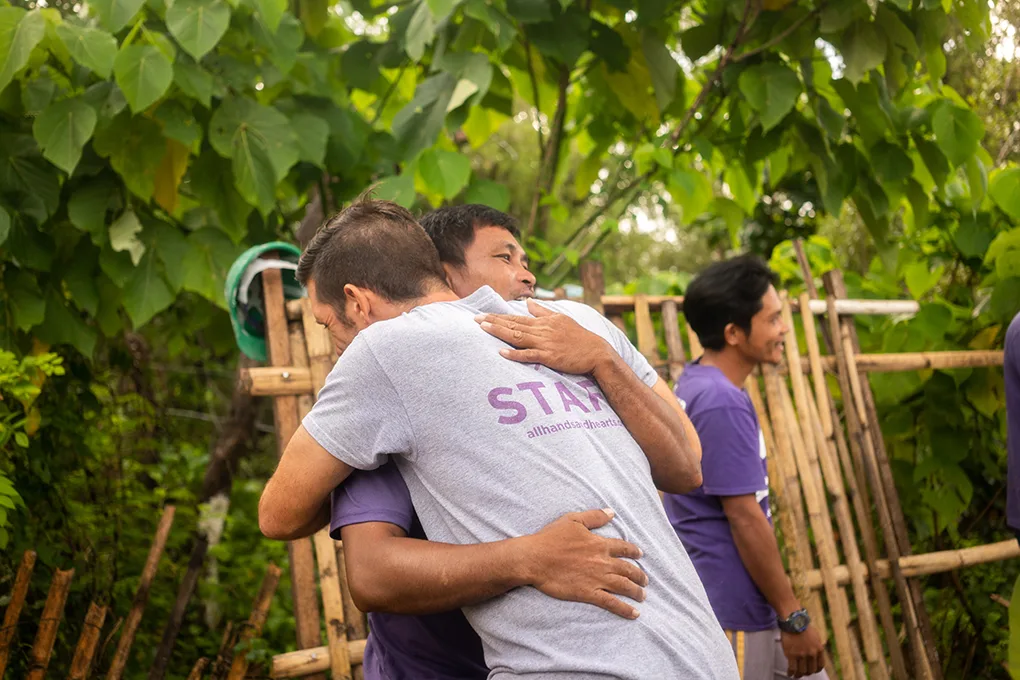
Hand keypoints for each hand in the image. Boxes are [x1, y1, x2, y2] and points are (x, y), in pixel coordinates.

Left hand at [475, 299, 612, 374]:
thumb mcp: (561, 319)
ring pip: (518, 336)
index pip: (516, 318)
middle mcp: (542, 330)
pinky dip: (515, 354)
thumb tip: (528, 301)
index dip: (498, 316)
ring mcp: (545, 343)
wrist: (597, 352)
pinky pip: (529, 355)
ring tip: (483, 329)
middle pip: (513, 325)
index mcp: (544, 322)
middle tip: (474, 319)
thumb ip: (543, 311)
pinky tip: (501, 352)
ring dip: (500, 332)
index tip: (482, 315)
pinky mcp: (550, 356)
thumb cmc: (579, 337)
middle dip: (493, 322)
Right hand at [519, 508, 646, 618]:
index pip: (624, 547)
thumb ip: (594, 517)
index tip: (640, 555)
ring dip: (636, 591)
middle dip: (640, 575)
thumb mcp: (573, 520)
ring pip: (624, 586)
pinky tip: (634, 614)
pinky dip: (625, 609)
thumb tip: (611, 512)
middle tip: (645, 580)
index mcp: (599, 544)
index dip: (634, 551)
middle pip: (628, 569)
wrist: (535, 558)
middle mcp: (602, 562)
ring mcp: (597, 579)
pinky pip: (612, 602)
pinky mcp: (589, 593)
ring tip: (642, 596)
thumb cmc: (551, 538)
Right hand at [780, 625, 825, 677]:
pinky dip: (790, 673)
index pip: (820, 666)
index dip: (815, 670)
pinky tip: (789, 673)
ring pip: (801, 671)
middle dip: (807, 672)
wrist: (793, 620)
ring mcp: (801, 655)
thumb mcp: (815, 636)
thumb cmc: (802, 625)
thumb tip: (815, 653)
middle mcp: (811, 653)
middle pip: (811, 670)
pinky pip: (792, 669)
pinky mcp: (791, 655)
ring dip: (798, 675)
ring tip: (795, 675)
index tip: (812, 670)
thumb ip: (816, 646)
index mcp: (819, 649)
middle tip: (803, 672)